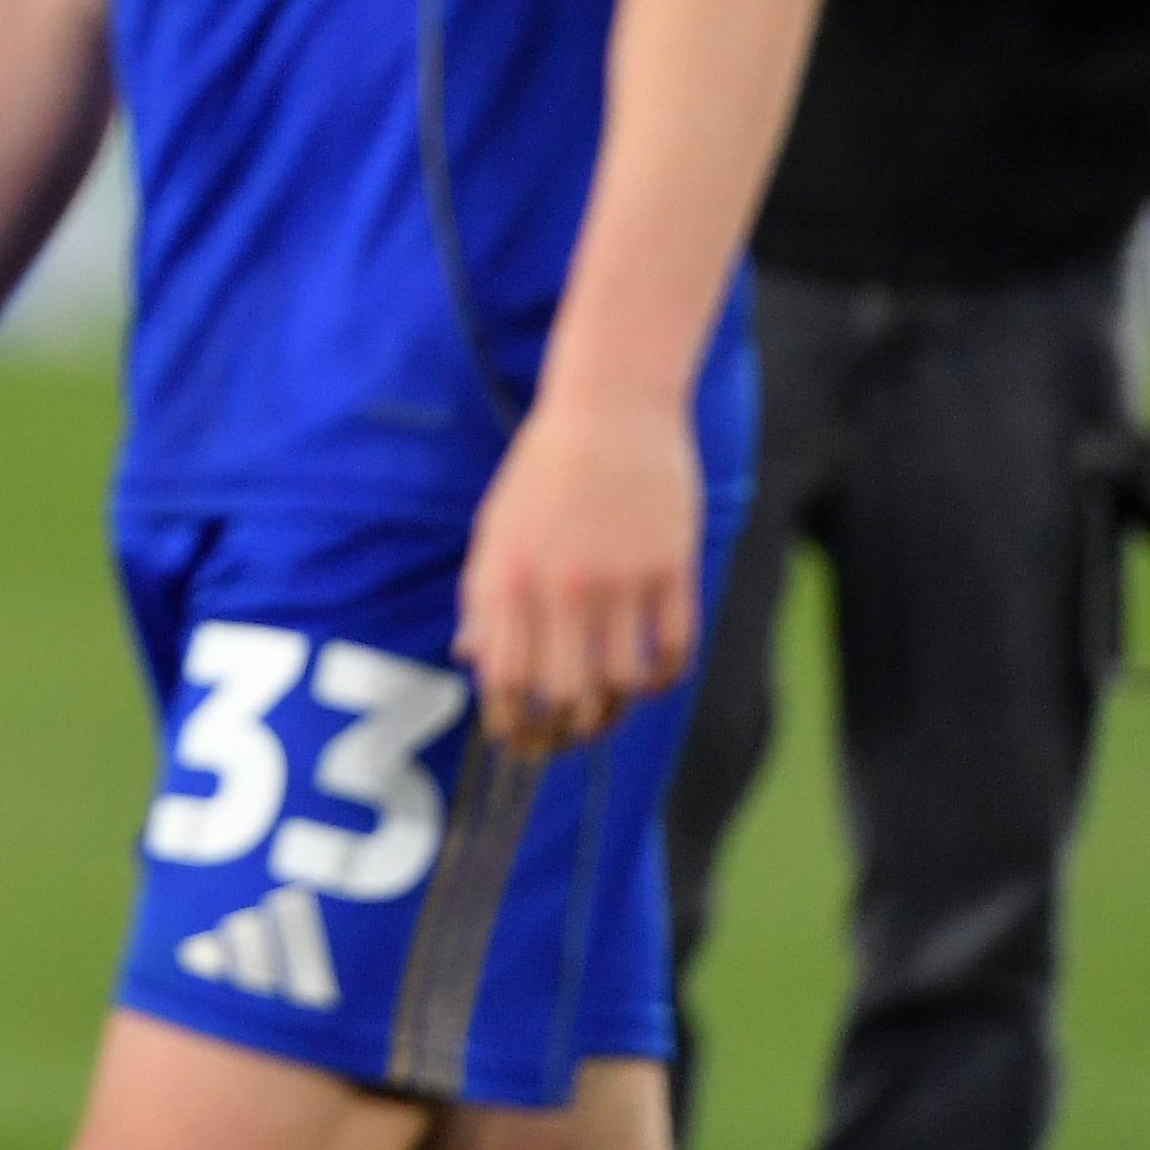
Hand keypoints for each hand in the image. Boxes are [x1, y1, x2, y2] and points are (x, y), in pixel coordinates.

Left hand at [457, 391, 699, 756]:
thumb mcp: (496, 528)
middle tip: (566, 739)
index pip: (505, 680)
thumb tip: (474, 662)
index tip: (518, 744)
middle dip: (563, 734)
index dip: (511, 725)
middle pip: (564, 696)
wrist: (610, 406)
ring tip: (609, 709)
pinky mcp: (672, 567)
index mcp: (508, 575)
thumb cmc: (544, 470)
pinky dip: (665, 679)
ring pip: (623, 683)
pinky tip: (652, 678)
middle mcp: (562, 583)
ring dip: (616, 710)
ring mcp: (621, 577)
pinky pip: (675, 649)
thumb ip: (484, 598)